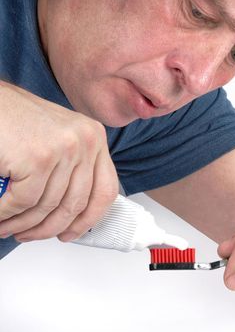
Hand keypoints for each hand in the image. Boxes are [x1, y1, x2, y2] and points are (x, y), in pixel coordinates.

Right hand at [0, 81, 117, 241]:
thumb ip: (71, 169)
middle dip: (50, 228)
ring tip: (9, 228)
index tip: (73, 232)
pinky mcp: (38, 157)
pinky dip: (7, 214)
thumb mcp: (57, 140)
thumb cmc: (14, 119)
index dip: (90, 218)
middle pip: (77, 203)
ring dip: (25, 225)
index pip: (106, 189)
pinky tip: (0, 216)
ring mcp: (64, 149)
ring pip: (48, 206)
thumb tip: (75, 211)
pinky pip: (24, 201)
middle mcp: (86, 141)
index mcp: (94, 137)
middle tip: (31, 235)